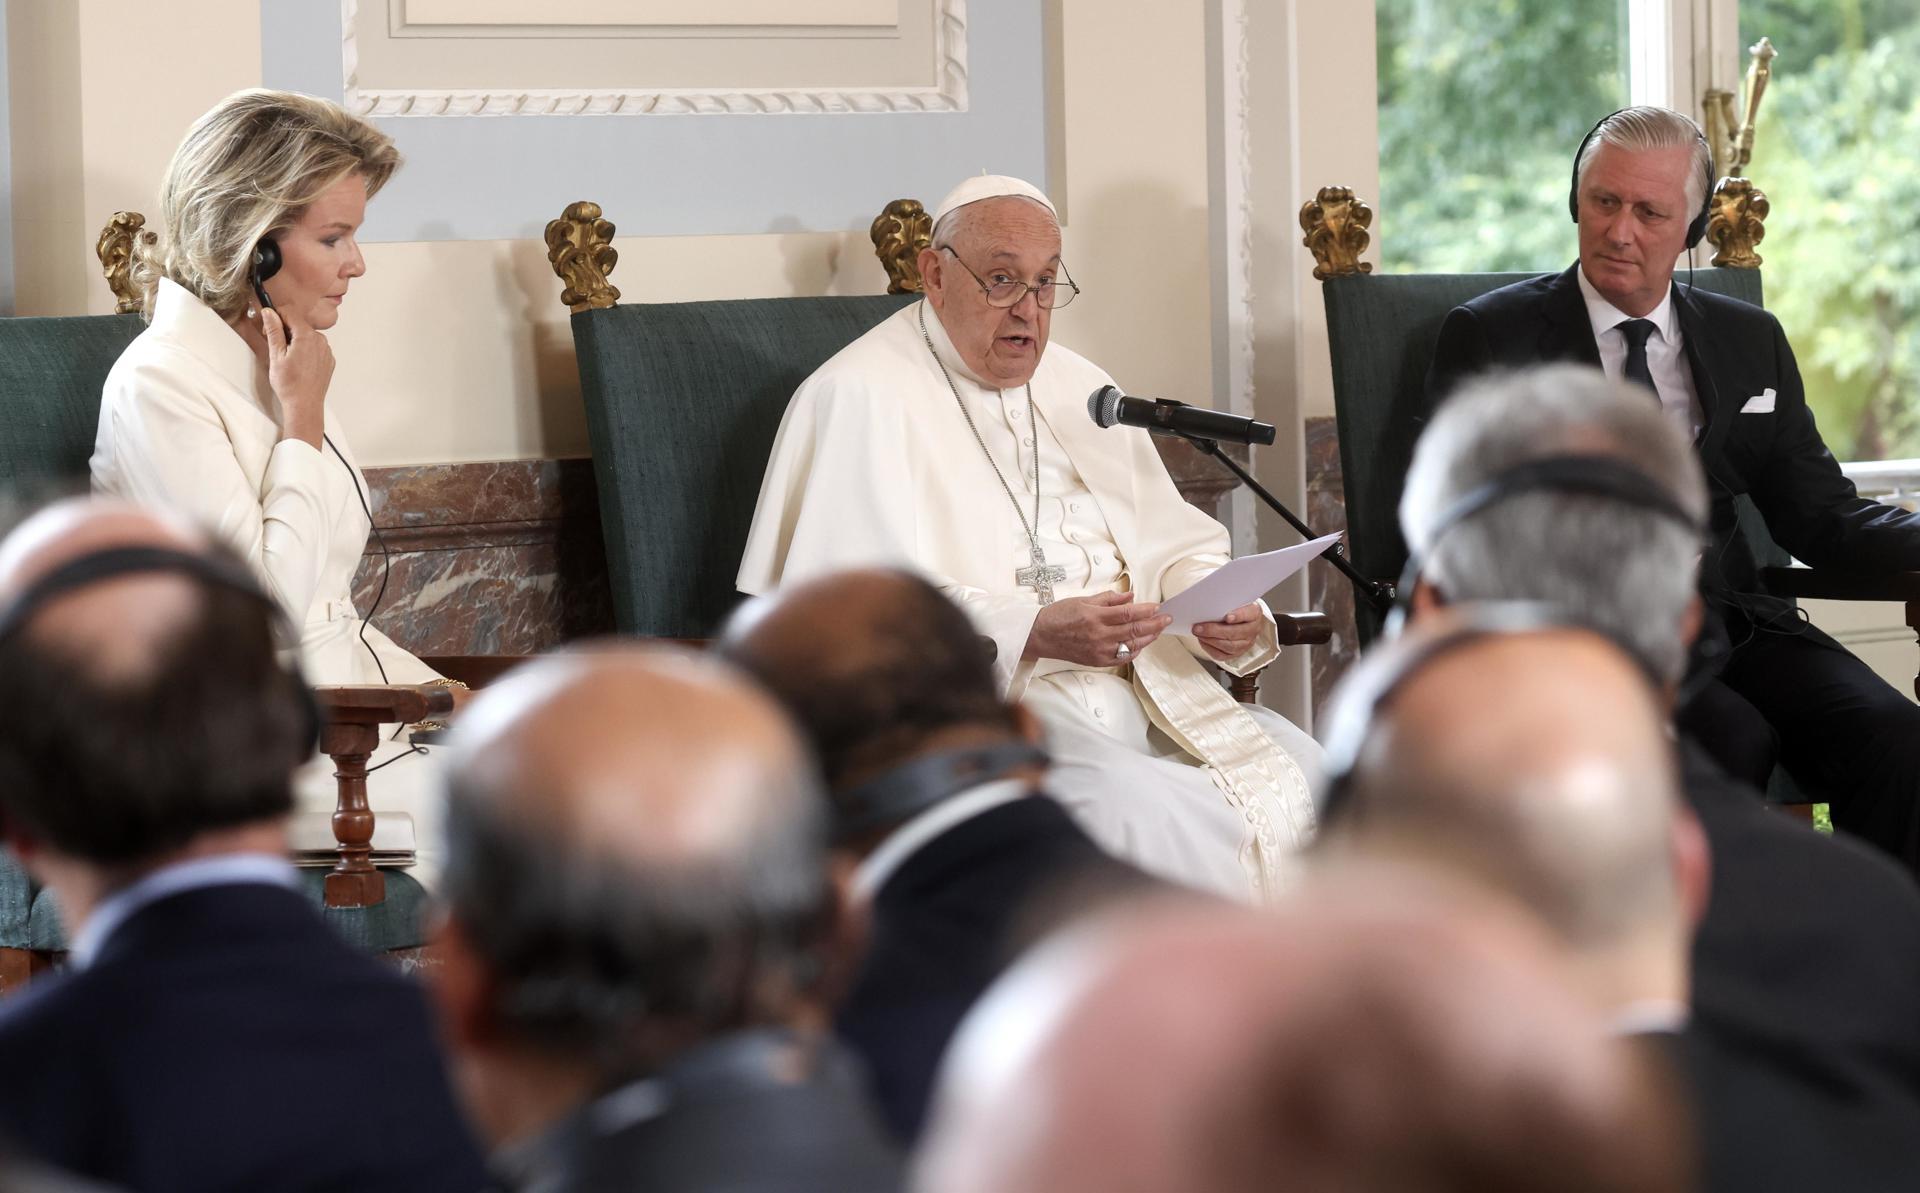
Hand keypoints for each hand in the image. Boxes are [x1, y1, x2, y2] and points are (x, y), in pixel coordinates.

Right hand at [261, 305, 331, 448]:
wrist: (305, 405)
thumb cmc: (289, 384)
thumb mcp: (276, 355)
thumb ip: (274, 331)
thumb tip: (269, 312)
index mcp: (307, 336)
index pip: (290, 313)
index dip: (276, 316)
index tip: (268, 326)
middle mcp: (321, 340)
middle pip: (299, 324)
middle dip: (285, 329)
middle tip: (274, 345)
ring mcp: (327, 351)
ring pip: (308, 336)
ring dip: (295, 340)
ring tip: (286, 358)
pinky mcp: (329, 360)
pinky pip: (315, 348)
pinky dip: (305, 350)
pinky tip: (298, 364)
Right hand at [1023, 591, 1171, 666]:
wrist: (1040, 636)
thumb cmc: (1058, 616)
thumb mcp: (1083, 600)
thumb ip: (1109, 599)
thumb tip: (1130, 597)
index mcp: (1095, 617)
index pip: (1127, 613)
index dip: (1145, 610)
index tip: (1157, 607)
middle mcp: (1098, 635)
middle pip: (1134, 630)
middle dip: (1154, 624)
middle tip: (1166, 619)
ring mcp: (1099, 650)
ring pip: (1131, 645)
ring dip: (1148, 638)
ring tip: (1158, 630)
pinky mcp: (1097, 661)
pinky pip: (1122, 658)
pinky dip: (1134, 651)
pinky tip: (1141, 644)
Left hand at [1192, 602, 1264, 660]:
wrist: (1240, 619)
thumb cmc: (1235, 608)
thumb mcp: (1234, 601)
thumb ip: (1225, 603)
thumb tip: (1208, 605)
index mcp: (1254, 614)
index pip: (1248, 614)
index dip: (1238, 616)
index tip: (1227, 617)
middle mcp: (1252, 630)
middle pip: (1235, 632)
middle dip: (1214, 630)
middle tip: (1199, 627)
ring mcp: (1246, 643)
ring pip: (1229, 646)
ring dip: (1210, 640)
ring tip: (1198, 633)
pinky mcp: (1236, 653)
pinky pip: (1222, 655)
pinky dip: (1210, 648)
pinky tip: (1202, 640)